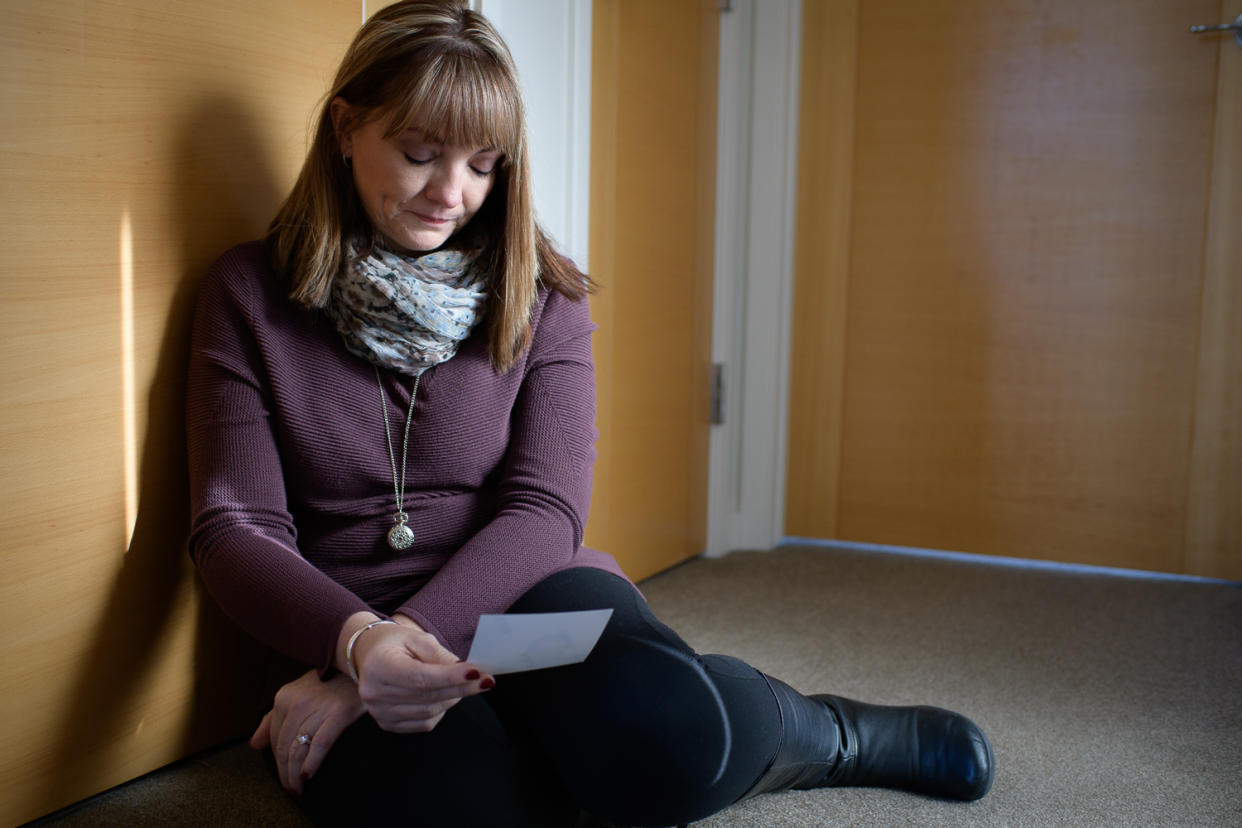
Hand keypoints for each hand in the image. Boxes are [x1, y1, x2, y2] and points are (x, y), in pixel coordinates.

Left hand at [249, 669, 363, 794]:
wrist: (361, 668)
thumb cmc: (328, 684)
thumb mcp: (297, 694)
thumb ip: (272, 718)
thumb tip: (254, 744)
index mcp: (284, 698)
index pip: (274, 738)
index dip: (277, 761)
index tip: (283, 775)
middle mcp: (297, 703)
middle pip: (284, 747)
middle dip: (284, 773)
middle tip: (290, 790)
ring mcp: (317, 708)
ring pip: (298, 750)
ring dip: (295, 774)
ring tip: (298, 789)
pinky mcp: (338, 714)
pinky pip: (319, 745)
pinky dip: (311, 763)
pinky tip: (308, 775)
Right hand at [350, 612, 493, 732]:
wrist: (369, 655)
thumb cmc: (396, 643)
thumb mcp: (417, 639)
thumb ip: (441, 655)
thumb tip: (467, 672)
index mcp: (380, 666)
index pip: (420, 677)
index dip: (450, 677)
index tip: (477, 672)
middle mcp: (375, 693)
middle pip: (427, 696)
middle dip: (461, 688)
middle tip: (485, 679)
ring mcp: (379, 712)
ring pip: (428, 712)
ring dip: (453, 698)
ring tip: (465, 684)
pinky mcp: (387, 724)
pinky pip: (424, 723)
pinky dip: (441, 710)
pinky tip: (446, 695)